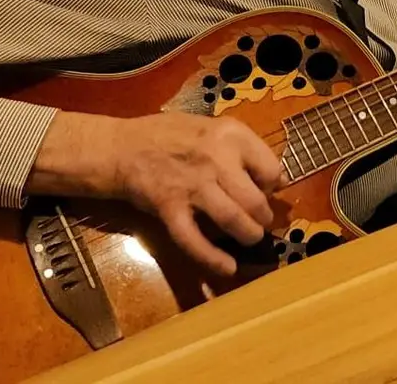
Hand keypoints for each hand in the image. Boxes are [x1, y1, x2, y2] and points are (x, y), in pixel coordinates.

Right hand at [28, 111, 286, 275]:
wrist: (122, 147)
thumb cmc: (170, 136)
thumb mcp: (211, 127)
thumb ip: (241, 148)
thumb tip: (275, 179)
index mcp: (230, 134)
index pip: (271, 168)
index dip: (272, 185)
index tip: (267, 191)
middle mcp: (216, 158)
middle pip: (256, 199)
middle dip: (263, 218)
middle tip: (260, 222)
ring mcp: (193, 185)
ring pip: (234, 219)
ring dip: (248, 235)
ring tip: (250, 239)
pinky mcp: (170, 208)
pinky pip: (195, 240)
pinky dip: (213, 259)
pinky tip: (228, 268)